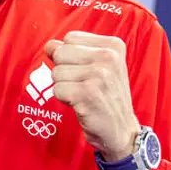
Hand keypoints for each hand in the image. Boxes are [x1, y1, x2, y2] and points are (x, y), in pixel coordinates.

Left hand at [43, 32, 137, 161]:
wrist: (121, 130)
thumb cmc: (106, 97)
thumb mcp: (98, 67)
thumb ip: (73, 51)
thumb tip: (49, 45)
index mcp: (113, 45)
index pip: (70, 38)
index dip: (70, 57)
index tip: (86, 72)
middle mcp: (109, 57)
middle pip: (60, 53)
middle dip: (64, 71)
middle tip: (82, 85)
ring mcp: (100, 75)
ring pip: (56, 72)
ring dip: (64, 87)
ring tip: (83, 95)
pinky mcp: (88, 93)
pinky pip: (57, 89)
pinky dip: (64, 99)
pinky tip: (81, 104)